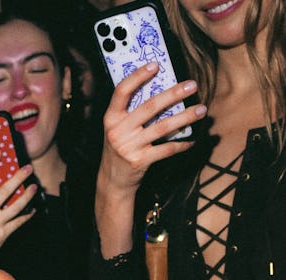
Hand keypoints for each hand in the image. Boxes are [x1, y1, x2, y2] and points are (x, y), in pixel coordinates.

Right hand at [0, 152, 36, 251]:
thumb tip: (1, 179)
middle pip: (4, 191)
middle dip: (18, 178)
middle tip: (28, 168)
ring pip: (15, 207)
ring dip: (27, 196)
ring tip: (34, 187)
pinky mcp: (3, 232)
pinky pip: (19, 222)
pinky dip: (27, 215)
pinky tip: (33, 209)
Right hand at [98, 63, 204, 197]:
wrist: (113, 181)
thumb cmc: (120, 147)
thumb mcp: (118, 128)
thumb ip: (131, 111)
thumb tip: (162, 88)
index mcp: (111, 118)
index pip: (122, 91)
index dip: (138, 76)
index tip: (156, 65)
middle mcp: (118, 131)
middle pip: (149, 107)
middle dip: (173, 94)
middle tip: (192, 85)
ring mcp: (128, 147)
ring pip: (162, 127)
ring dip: (185, 117)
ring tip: (202, 110)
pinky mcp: (139, 161)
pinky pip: (166, 149)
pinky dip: (181, 144)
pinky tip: (192, 140)